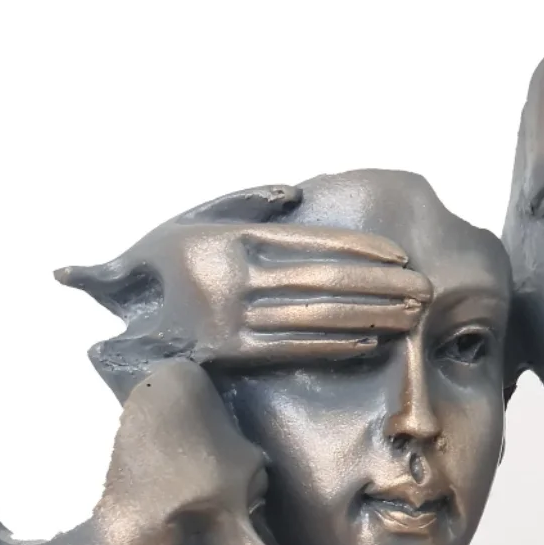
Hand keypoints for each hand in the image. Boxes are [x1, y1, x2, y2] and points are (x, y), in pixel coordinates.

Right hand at [56, 184, 433, 366]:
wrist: (119, 312)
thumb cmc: (164, 263)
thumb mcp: (196, 218)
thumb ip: (245, 200)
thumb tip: (292, 191)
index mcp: (235, 239)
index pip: (312, 245)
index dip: (360, 251)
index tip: (399, 257)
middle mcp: (238, 277)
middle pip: (325, 281)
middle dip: (380, 287)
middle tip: (425, 290)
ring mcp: (234, 316)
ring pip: (315, 316)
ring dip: (368, 316)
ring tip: (409, 317)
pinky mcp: (230, 353)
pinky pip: (289, 349)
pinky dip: (332, 345)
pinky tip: (368, 341)